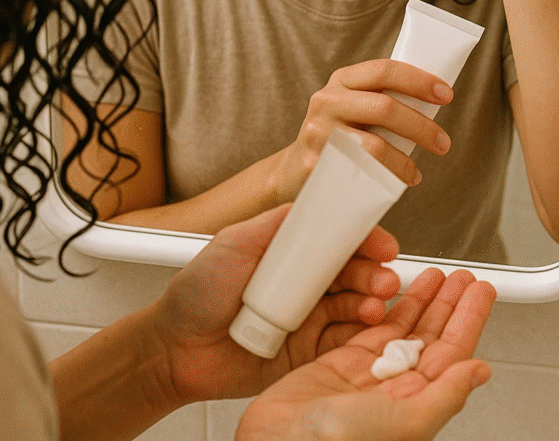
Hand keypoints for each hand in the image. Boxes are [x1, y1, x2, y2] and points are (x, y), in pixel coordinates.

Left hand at [149, 204, 402, 403]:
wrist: (175, 347)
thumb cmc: (197, 292)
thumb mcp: (235, 241)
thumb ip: (276, 224)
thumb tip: (314, 204)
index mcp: (292, 253)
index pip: (339, 242)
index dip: (364, 241)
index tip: (383, 244)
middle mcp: (305, 285)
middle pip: (353, 274)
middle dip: (374, 274)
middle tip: (383, 279)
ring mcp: (308, 319)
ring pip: (353, 308)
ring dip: (371, 305)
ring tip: (373, 306)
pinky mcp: (306, 354)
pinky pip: (341, 345)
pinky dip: (359, 338)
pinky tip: (365, 332)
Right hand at [236, 267, 495, 440]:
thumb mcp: (405, 421)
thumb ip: (445, 395)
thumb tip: (479, 371)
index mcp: (417, 406)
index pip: (453, 354)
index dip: (469, 320)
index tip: (480, 293)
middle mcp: (396, 391)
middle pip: (433, 337)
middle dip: (451, 304)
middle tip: (465, 277)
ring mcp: (369, 376)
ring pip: (405, 329)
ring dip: (425, 300)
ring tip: (440, 275)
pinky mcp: (340, 363)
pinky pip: (373, 329)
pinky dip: (389, 307)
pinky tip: (400, 292)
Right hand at [275, 59, 452, 201]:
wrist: (294, 170)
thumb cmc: (340, 137)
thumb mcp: (355, 107)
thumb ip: (384, 100)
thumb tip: (437, 100)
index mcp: (342, 81)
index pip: (384, 70)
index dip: (419, 80)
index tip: (446, 95)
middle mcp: (327, 100)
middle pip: (385, 108)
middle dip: (421, 126)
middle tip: (443, 143)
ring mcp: (318, 132)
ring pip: (374, 145)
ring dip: (405, 161)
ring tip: (415, 173)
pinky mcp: (314, 163)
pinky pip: (360, 172)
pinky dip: (385, 179)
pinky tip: (396, 184)